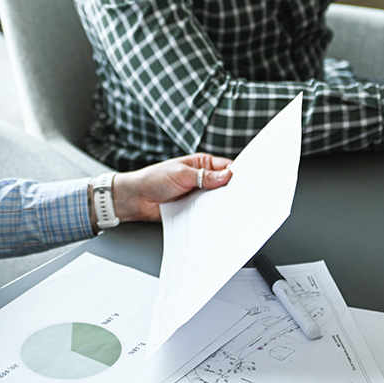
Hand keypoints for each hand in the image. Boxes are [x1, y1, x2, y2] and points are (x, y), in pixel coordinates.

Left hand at [110, 153, 233, 222]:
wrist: (135, 199)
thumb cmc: (154, 179)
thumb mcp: (182, 174)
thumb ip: (205, 176)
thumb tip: (228, 175)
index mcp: (201, 164)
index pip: (226, 167)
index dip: (237, 174)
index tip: (248, 181)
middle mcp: (202, 179)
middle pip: (224, 185)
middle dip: (232, 191)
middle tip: (241, 198)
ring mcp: (197, 194)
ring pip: (217, 200)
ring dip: (221, 205)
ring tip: (230, 210)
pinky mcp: (192, 209)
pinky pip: (206, 213)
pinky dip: (211, 216)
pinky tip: (216, 219)